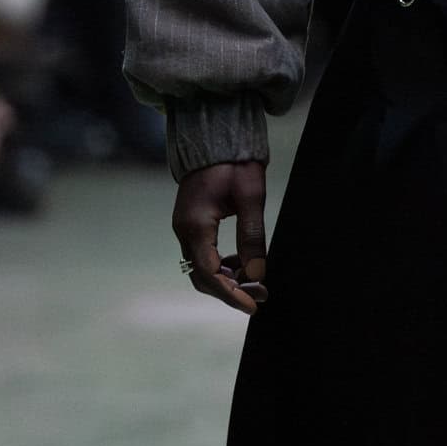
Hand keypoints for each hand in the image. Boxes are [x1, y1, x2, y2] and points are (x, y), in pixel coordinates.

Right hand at [172, 160, 268, 315]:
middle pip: (202, 277)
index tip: (253, 306)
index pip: (210, 273)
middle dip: (231, 291)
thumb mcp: (251, 197)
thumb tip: (257, 273)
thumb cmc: (234, 163)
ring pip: (201, 268)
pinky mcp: (190, 224)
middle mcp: (184, 230)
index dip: (231, 294)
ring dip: (227, 280)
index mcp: (196, 225)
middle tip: (262, 295)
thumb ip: (252, 236)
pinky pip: (202, 255)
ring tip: (258, 282)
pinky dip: (222, 267)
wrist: (213, 138)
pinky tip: (243, 264)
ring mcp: (184, 228)